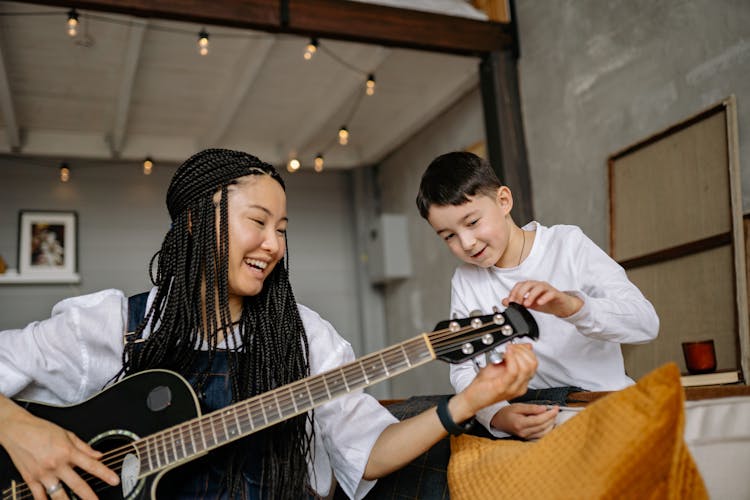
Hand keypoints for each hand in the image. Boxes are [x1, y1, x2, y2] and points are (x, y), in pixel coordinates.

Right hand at [0, 398, 118, 499]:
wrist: (17, 430)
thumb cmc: (41, 429)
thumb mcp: (67, 434)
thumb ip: (84, 447)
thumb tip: (98, 455)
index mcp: (67, 451)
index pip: (91, 465)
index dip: (105, 473)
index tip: (114, 480)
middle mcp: (56, 464)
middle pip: (77, 484)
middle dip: (89, 496)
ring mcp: (43, 473)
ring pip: (58, 494)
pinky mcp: (30, 479)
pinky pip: (39, 496)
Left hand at [449, 344, 537, 421]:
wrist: (473, 398)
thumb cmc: (484, 385)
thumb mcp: (500, 366)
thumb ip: (512, 358)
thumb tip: (525, 346)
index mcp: (521, 382)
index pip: (533, 364)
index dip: (526, 351)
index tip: (515, 346)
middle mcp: (520, 386)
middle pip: (532, 364)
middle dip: (522, 350)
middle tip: (511, 347)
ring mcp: (513, 388)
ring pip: (526, 367)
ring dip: (516, 353)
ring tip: (507, 350)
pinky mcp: (503, 387)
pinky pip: (513, 371)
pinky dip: (511, 359)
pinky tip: (505, 354)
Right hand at [490, 403, 558, 439]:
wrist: (498, 421)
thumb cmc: (507, 412)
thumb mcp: (517, 406)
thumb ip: (531, 408)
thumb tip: (544, 408)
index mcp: (520, 424)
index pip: (539, 420)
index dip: (550, 414)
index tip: (556, 407)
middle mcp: (523, 432)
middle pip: (543, 426)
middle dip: (552, 418)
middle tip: (556, 409)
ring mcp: (525, 437)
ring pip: (544, 433)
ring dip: (551, 424)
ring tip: (553, 415)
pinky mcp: (527, 439)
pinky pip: (541, 436)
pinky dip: (547, 429)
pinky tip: (549, 423)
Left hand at [503, 280, 582, 317]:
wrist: (561, 306)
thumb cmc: (546, 303)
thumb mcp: (529, 304)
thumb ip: (518, 302)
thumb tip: (504, 301)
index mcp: (531, 286)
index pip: (519, 285)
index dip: (513, 293)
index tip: (510, 302)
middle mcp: (538, 285)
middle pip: (527, 284)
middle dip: (520, 294)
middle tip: (518, 303)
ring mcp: (548, 288)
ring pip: (538, 287)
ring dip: (531, 295)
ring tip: (527, 304)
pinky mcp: (556, 294)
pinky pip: (550, 293)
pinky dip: (544, 297)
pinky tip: (539, 303)